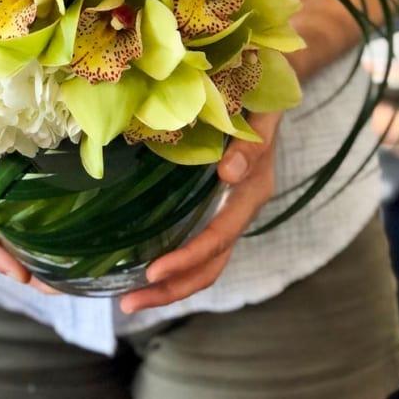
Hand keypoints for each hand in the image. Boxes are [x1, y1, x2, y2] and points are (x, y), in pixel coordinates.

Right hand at [0, 142, 56, 292]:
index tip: (22, 274)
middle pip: (0, 248)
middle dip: (24, 270)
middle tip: (55, 288)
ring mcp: (1, 204)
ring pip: (17, 238)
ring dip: (40, 260)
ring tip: (69, 280)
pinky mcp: (20, 193)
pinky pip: (31, 217)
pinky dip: (47, 234)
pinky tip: (71, 246)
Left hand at [119, 112, 280, 313]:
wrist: (269, 94)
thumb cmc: (259, 104)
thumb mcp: (261, 119)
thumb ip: (251, 146)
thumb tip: (229, 174)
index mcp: (251, 193)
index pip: (218, 238)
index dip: (188, 257)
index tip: (152, 271)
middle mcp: (240, 210)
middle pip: (211, 266)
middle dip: (173, 288)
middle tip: (129, 304)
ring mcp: (229, 212)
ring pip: (206, 263)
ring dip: (171, 285)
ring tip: (130, 300)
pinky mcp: (216, 207)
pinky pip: (198, 245)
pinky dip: (175, 264)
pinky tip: (143, 270)